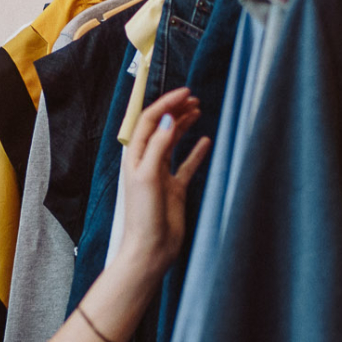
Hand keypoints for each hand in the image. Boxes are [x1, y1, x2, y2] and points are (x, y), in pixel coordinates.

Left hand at [114, 86, 209, 279]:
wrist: (151, 248)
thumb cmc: (144, 215)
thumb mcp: (149, 176)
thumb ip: (158, 146)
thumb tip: (168, 118)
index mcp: (136, 156)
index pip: (149, 121)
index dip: (166, 104)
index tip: (185, 93)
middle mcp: (147, 162)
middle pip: (161, 127)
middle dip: (175, 110)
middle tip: (194, 99)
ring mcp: (161, 174)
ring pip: (173, 142)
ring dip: (184, 125)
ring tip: (198, 110)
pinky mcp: (174, 188)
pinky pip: (186, 165)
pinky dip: (196, 152)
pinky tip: (206, 141)